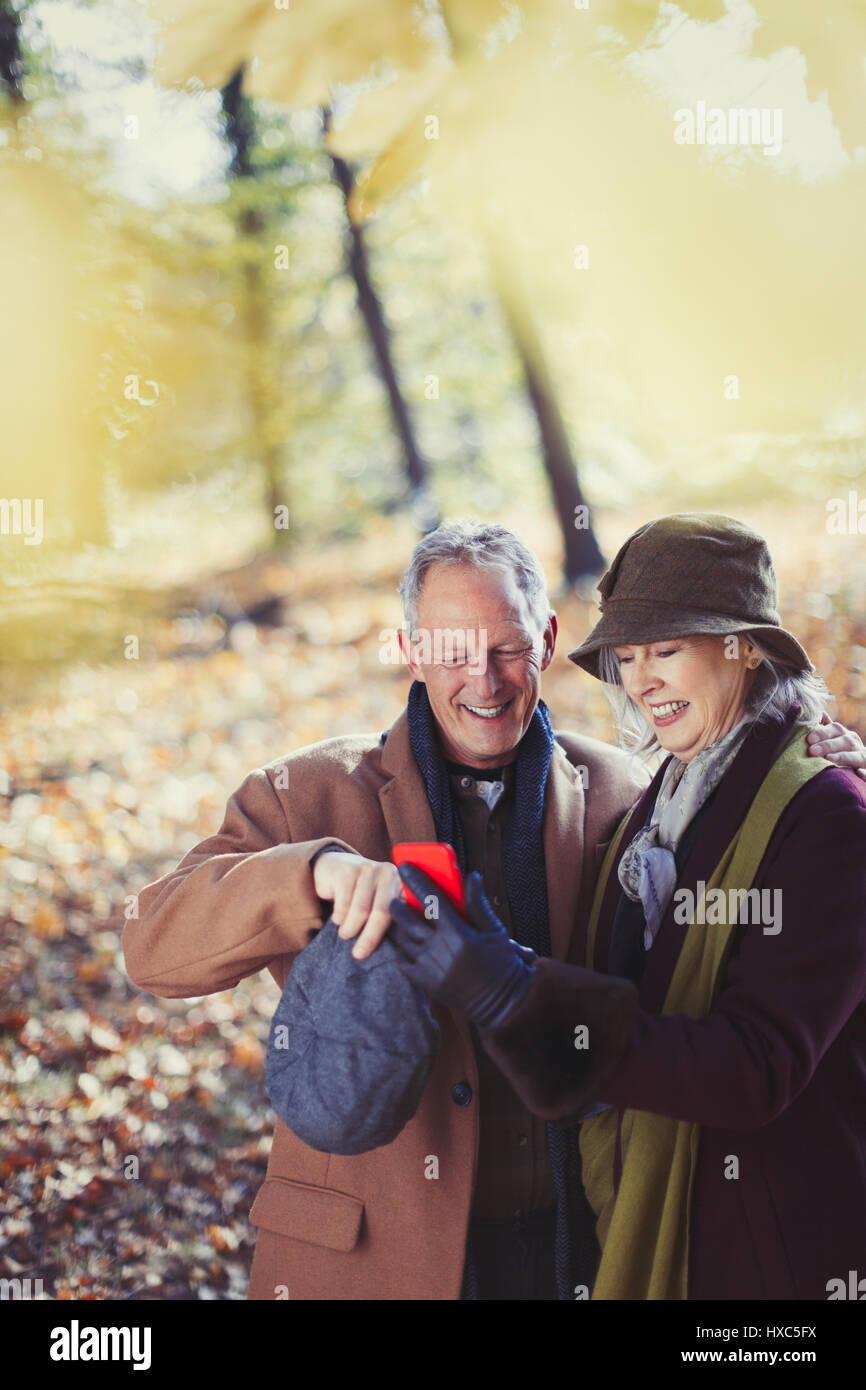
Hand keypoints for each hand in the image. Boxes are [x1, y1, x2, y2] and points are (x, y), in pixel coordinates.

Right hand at [312, 851, 401, 958]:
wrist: (333, 867)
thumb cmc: (360, 894)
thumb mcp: (378, 902)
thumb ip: (389, 918)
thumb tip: (398, 951)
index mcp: (402, 884)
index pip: (402, 914)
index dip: (397, 935)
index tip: (392, 957)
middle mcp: (388, 873)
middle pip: (382, 912)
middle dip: (370, 937)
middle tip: (359, 954)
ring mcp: (368, 869)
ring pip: (360, 910)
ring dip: (350, 929)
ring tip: (345, 934)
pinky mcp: (347, 871)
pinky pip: (343, 904)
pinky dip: (339, 918)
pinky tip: (338, 919)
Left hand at [389, 865, 535, 1028]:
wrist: (502, 1004)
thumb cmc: (502, 965)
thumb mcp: (494, 931)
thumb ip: (477, 903)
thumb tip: (472, 877)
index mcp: (458, 932)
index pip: (430, 898)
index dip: (415, 880)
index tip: (404, 866)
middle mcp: (440, 949)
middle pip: (408, 918)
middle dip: (399, 904)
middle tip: (398, 898)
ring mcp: (430, 967)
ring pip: (403, 939)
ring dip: (400, 926)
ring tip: (403, 920)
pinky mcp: (426, 983)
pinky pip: (403, 961)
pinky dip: (402, 949)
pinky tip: (408, 943)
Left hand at [807, 713, 865, 781]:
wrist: (861, 761)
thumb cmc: (842, 749)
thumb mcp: (835, 737)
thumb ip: (827, 728)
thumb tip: (818, 712)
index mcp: (846, 735)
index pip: (836, 729)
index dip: (823, 732)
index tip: (809, 739)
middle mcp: (855, 744)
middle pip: (844, 741)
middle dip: (828, 745)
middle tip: (812, 751)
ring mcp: (863, 756)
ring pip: (855, 755)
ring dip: (842, 756)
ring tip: (829, 758)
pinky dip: (864, 773)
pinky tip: (858, 773)